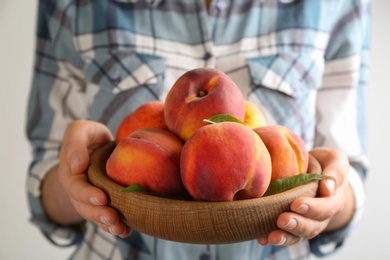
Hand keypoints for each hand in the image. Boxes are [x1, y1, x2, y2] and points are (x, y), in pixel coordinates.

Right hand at [57, 120, 131, 237]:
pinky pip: (105, 218)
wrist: (97, 146)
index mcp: (71, 173)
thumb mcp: (80, 131)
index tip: (102, 198)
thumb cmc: (89, 137)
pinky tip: (126, 231)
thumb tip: (77, 165)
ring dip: (107, 224)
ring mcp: (90, 199)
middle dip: (98, 214)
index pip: (75, 187)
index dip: (87, 194)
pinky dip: (115, 226)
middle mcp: (78, 190)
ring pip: (95, 215)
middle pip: (85, 207)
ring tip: (120, 229)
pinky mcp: (103, 203)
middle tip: (113, 218)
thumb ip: (75, 143)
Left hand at [257, 147, 353, 245]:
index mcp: (333, 200)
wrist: (316, 172)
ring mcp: (305, 223)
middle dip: (297, 224)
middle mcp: (320, 217)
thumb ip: (336, 171)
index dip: (313, 208)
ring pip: (298, 236)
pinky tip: (261, 239)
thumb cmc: (325, 164)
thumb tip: (328, 188)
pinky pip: (284, 235)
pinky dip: (271, 238)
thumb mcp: (334, 160)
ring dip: (285, 237)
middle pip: (312, 226)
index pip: (326, 208)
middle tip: (282, 220)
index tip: (297, 204)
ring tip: (272, 236)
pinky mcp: (290, 225)